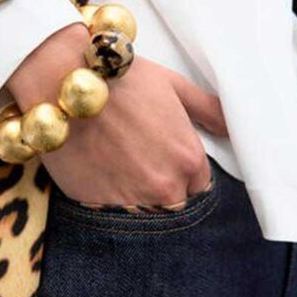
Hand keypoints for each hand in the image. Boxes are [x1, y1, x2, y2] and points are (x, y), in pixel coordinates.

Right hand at [6, 23, 226, 205]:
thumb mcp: (173, 85)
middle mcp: (166, 187)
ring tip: (117, 169)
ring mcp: (132, 202)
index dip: (180, 171)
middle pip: (175, 203)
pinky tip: (99, 175)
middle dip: (161, 187)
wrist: (62, 85)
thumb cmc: (120, 80)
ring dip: (136, 197)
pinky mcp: (99, 209)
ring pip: (146, 213)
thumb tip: (234, 127)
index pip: (199, 186)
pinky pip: (114, 216)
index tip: (161, 157)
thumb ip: (209, 110)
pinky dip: (109, 201)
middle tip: (137, 162)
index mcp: (188, 160)